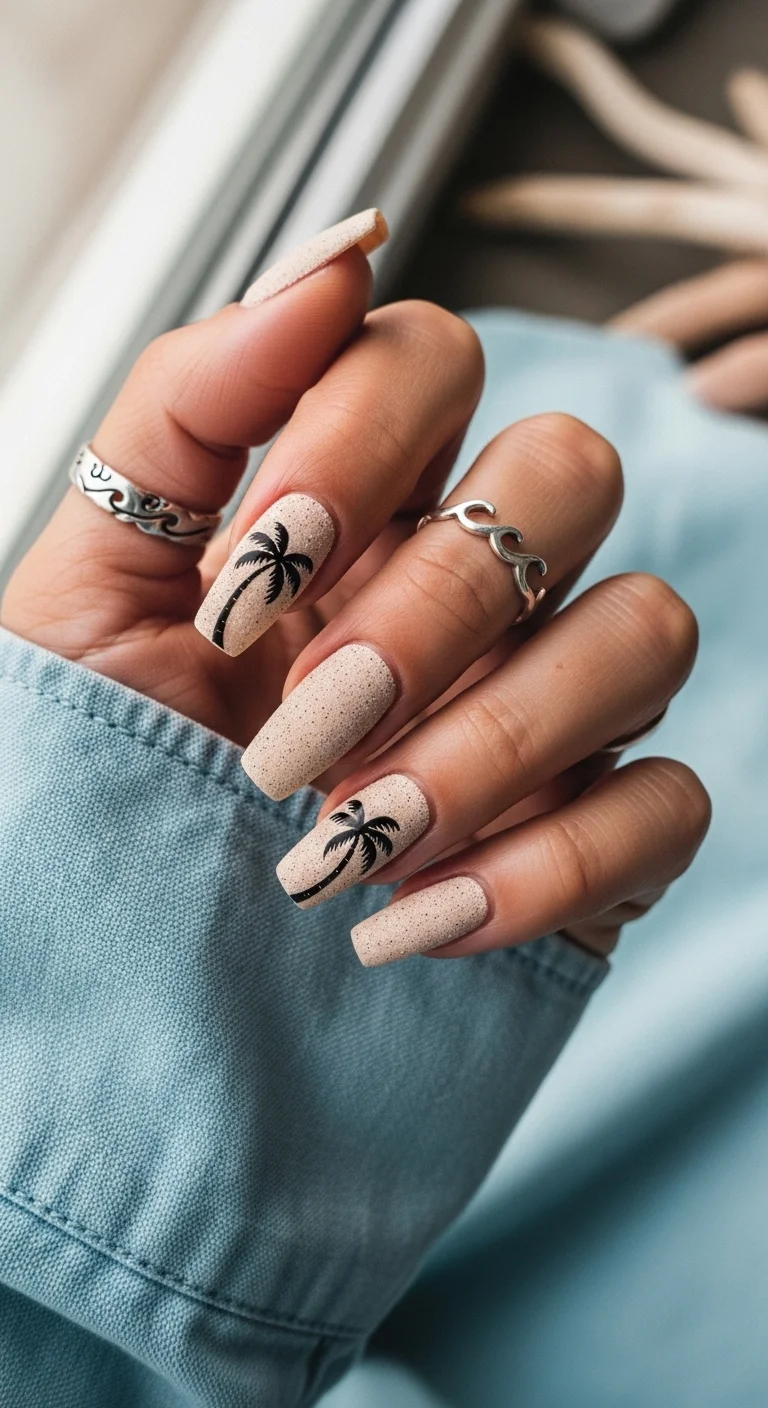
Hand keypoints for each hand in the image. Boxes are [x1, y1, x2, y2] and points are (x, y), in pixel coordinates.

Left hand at [2, 230, 709, 963]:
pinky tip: (413, 924)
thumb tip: (336, 254)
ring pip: (645, 632)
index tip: (249, 581)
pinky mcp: (605, 830)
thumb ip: (187, 408)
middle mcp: (475, 578)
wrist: (128, 961)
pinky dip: (550, 868)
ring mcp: (557, 700)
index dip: (356, 442)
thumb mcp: (91, 586)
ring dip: (494, 744)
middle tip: (296, 733)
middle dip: (433, 607)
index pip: (432, 358)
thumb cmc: (111, 768)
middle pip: (569, 473)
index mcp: (355, 500)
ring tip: (347, 845)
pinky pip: (667, 804)